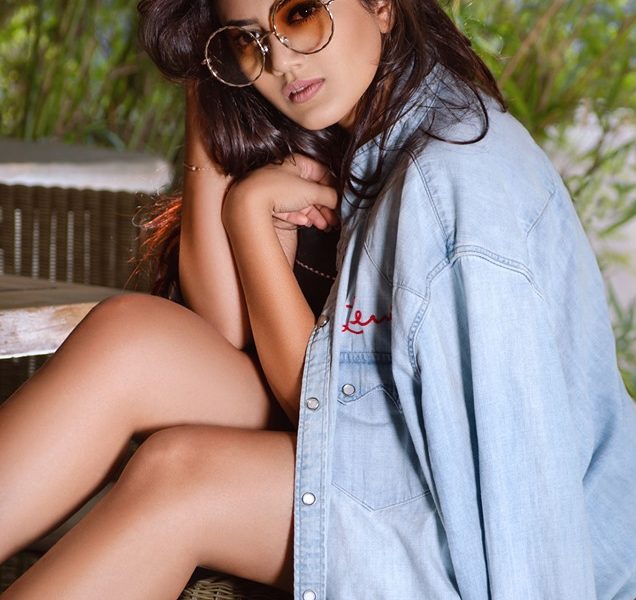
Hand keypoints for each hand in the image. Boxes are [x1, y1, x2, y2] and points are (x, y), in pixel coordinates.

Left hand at [222, 154, 338, 231]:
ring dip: (315, 214)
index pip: (322, 174)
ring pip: (302, 201)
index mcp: (298, 163)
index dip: (333, 189)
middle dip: (325, 206)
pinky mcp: (270, 202)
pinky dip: (299, 216)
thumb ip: (329, 195)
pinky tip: (306, 223)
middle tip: (334, 220)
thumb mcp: (310, 192)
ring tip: (324, 226)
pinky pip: (289, 209)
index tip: (341, 202)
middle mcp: (288, 173)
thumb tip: (339, 200)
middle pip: (312, 190)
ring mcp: (278, 188)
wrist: (248, 203)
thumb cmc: (279, 190)